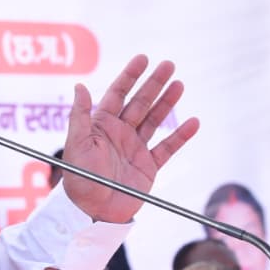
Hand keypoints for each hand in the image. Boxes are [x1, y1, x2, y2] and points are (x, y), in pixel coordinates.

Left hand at [60, 54, 198, 223]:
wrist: (93, 211)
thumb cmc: (79, 178)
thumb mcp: (76, 145)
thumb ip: (80, 116)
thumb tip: (79, 86)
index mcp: (101, 125)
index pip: (117, 94)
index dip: (130, 76)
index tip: (142, 59)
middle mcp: (119, 133)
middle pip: (140, 102)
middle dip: (154, 83)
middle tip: (168, 65)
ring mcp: (135, 148)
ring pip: (155, 120)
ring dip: (167, 102)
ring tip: (180, 84)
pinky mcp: (148, 166)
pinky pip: (167, 147)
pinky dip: (180, 136)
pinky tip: (192, 122)